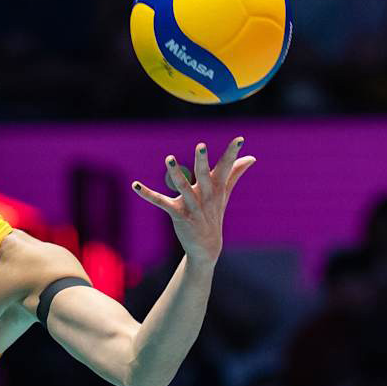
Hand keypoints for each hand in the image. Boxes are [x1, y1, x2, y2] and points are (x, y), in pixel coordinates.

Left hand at [132, 136, 255, 267]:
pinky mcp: (178, 214)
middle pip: (204, 175)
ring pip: (183, 187)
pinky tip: (134, 185)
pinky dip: (147, 194)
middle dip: (202, 161)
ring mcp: (192, 206)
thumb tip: (251, 158)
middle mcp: (205, 195)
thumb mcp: (225, 193)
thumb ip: (235, 173)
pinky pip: (161, 202)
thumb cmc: (215, 214)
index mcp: (217, 188)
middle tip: (201, 146)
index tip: (240, 139)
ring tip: (169, 159)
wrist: (207, 246)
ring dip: (176, 174)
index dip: (232, 153)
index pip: (226, 167)